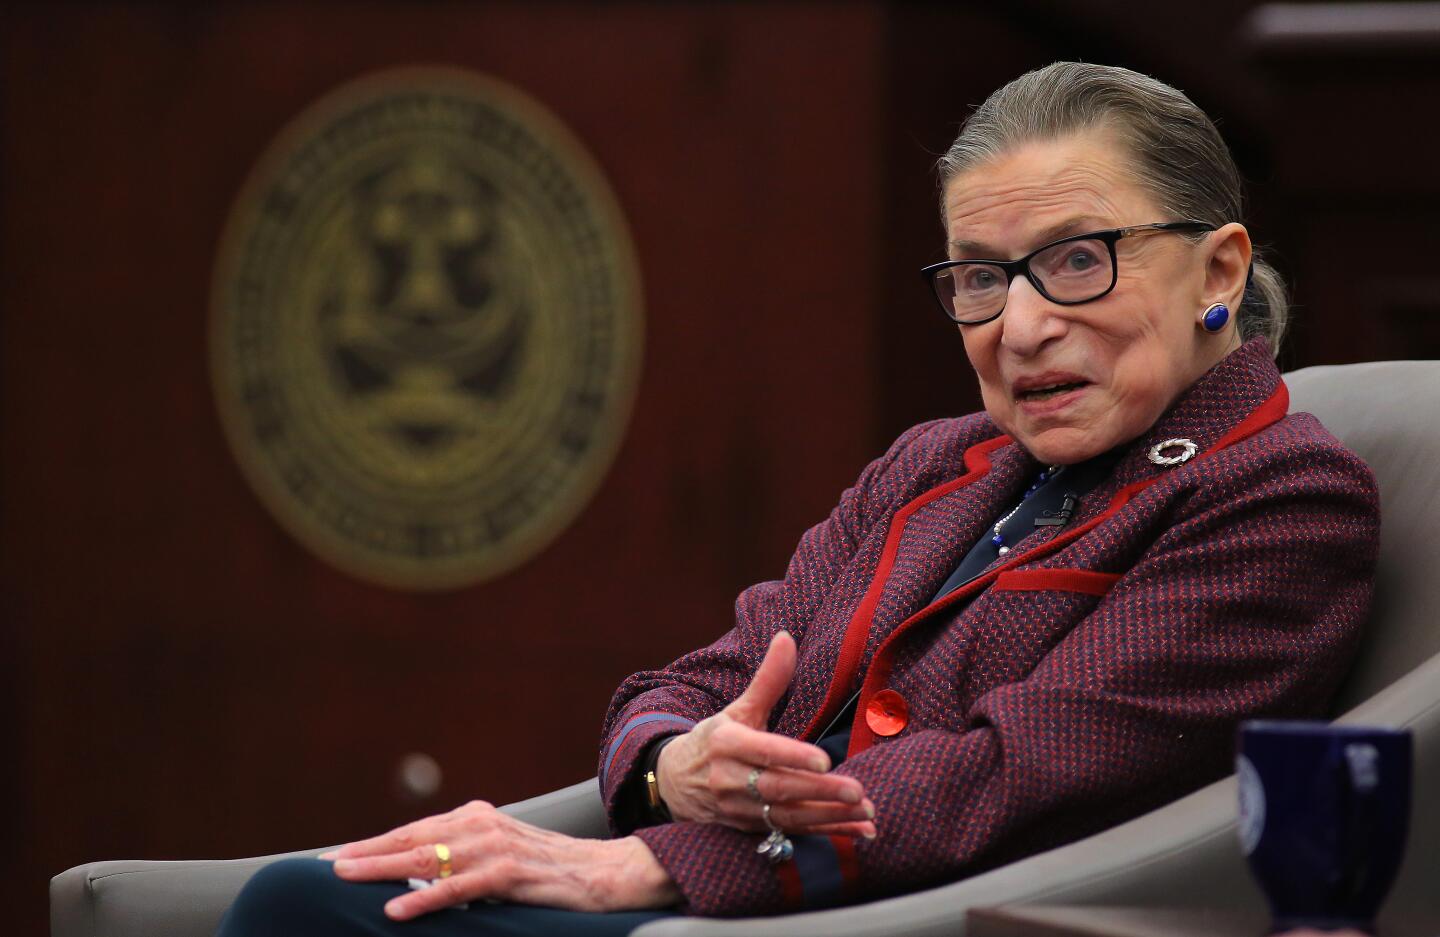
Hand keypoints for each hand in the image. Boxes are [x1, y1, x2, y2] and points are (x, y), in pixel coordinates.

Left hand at [322, 800, 679, 919]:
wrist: (610, 873)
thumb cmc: (553, 872)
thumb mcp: (501, 860)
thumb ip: (465, 861)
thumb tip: (418, 878)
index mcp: (477, 818)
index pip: (414, 831)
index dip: (372, 844)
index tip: (334, 858)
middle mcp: (483, 824)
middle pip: (411, 838)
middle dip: (364, 852)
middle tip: (323, 866)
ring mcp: (497, 846)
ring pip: (427, 858)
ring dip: (381, 869)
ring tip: (343, 877)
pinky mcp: (512, 873)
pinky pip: (458, 888)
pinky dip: (424, 899)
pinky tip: (395, 911)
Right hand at [657, 630, 875, 837]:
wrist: (673, 784)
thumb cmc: (712, 741)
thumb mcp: (737, 709)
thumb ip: (767, 680)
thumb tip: (786, 637)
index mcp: (726, 744)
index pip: (762, 751)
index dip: (792, 757)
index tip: (823, 760)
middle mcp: (730, 780)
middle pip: (779, 788)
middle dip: (819, 792)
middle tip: (857, 791)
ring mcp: (739, 810)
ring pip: (788, 816)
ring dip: (829, 817)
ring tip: (865, 814)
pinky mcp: (750, 830)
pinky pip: (792, 833)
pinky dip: (827, 833)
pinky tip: (858, 830)